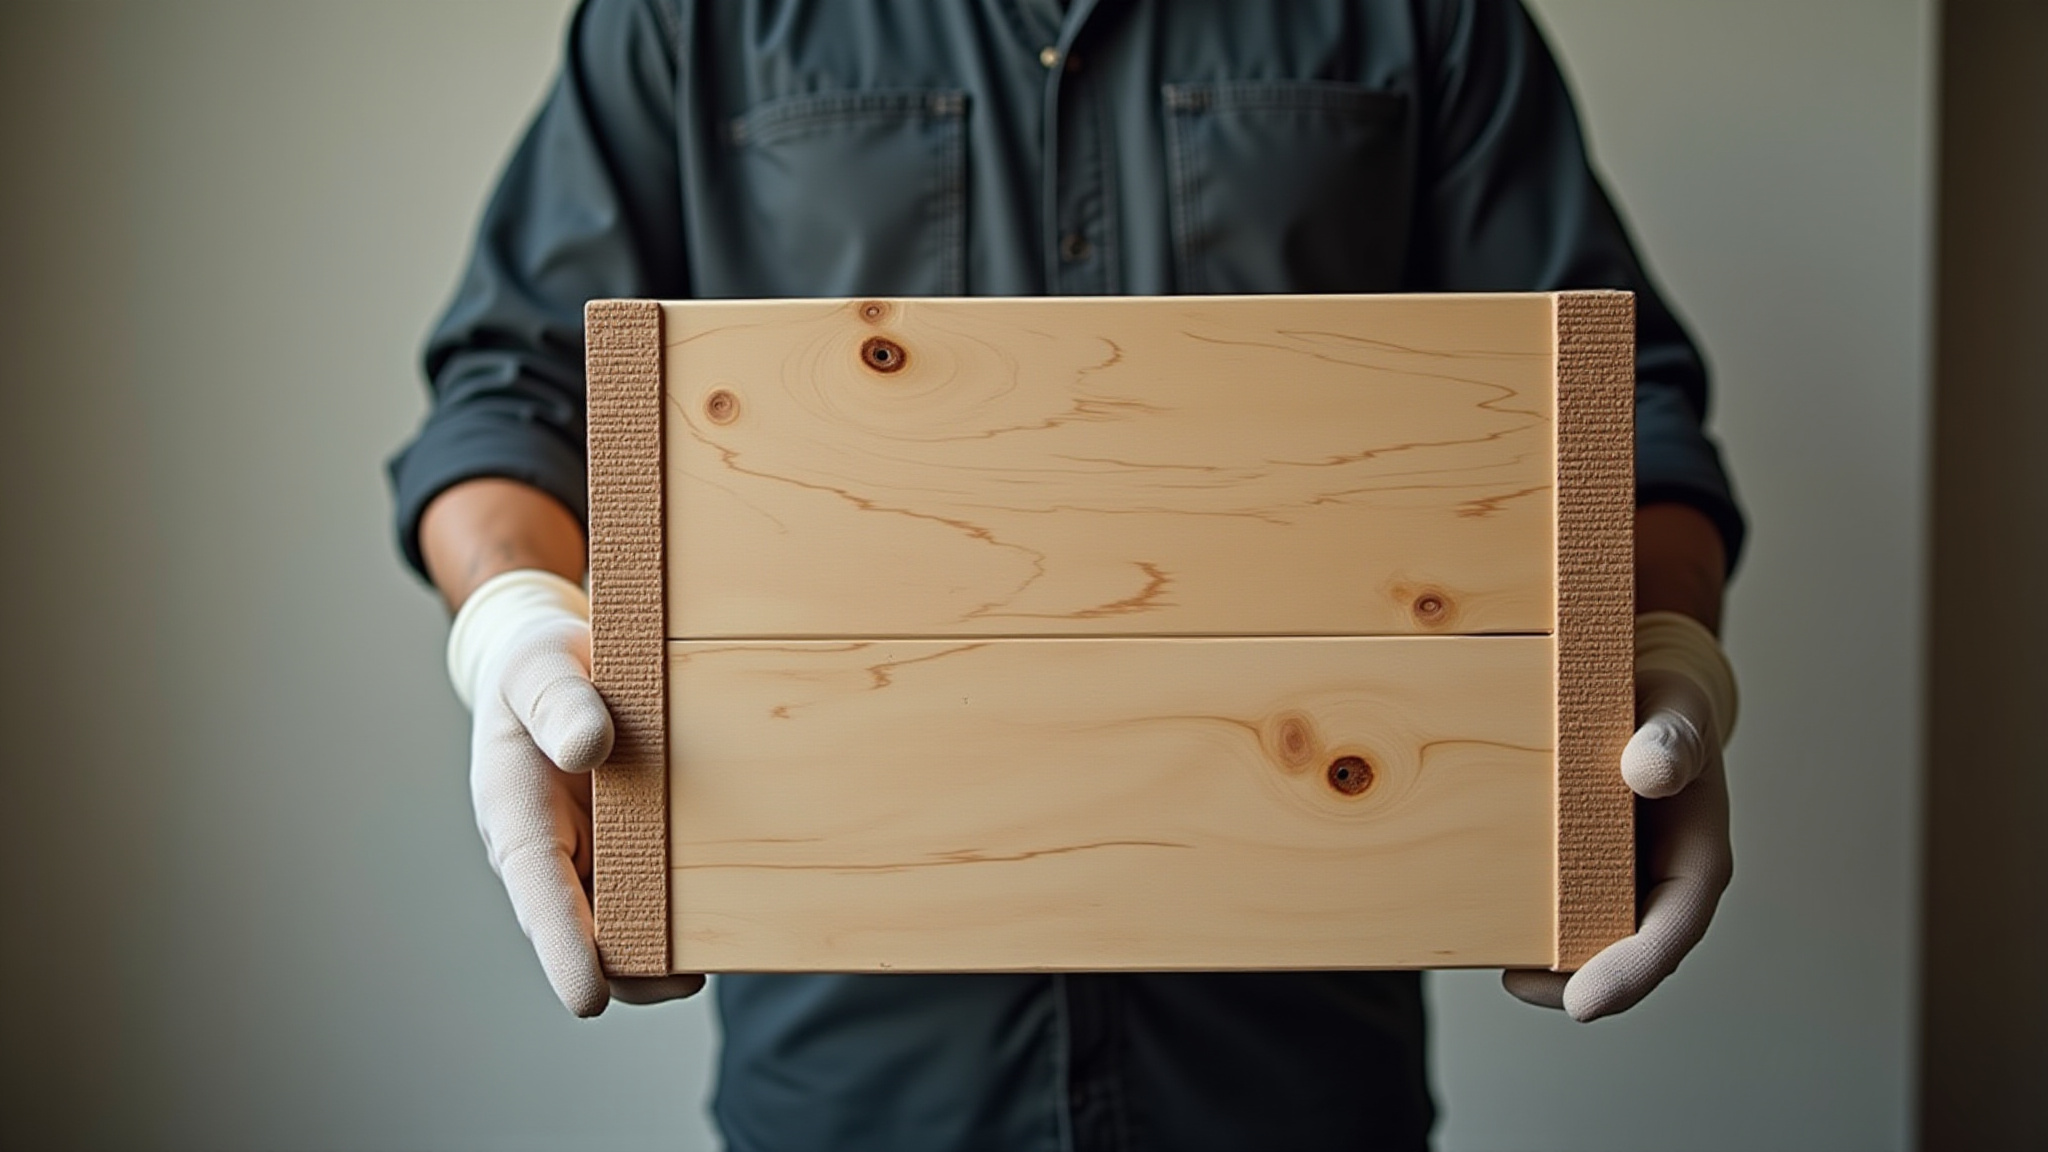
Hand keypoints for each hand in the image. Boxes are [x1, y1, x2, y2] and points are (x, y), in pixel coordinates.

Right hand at [449, 569, 704, 1015]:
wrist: (556, 668)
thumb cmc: (537, 668)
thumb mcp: (537, 666)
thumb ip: (559, 702)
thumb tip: (590, 747)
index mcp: (516, 818)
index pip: (537, 896)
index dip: (563, 950)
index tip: (589, 998)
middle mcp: (553, 854)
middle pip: (589, 935)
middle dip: (633, 967)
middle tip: (686, 977)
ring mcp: (593, 858)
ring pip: (629, 926)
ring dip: (667, 943)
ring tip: (723, 942)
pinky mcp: (631, 851)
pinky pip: (659, 892)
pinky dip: (690, 905)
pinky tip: (736, 902)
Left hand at [1503, 611, 1736, 1021]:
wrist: (1636, 689)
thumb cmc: (1665, 706)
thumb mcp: (1679, 710)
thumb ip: (1672, 737)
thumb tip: (1647, 769)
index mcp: (1695, 863)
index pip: (1670, 934)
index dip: (1630, 973)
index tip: (1585, 1003)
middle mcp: (1653, 884)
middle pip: (1617, 953)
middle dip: (1570, 978)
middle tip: (1518, 983)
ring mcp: (1609, 880)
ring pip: (1575, 934)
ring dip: (1535, 952)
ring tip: (1481, 952)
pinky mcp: (1568, 866)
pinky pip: (1544, 898)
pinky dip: (1512, 910)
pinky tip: (1467, 908)